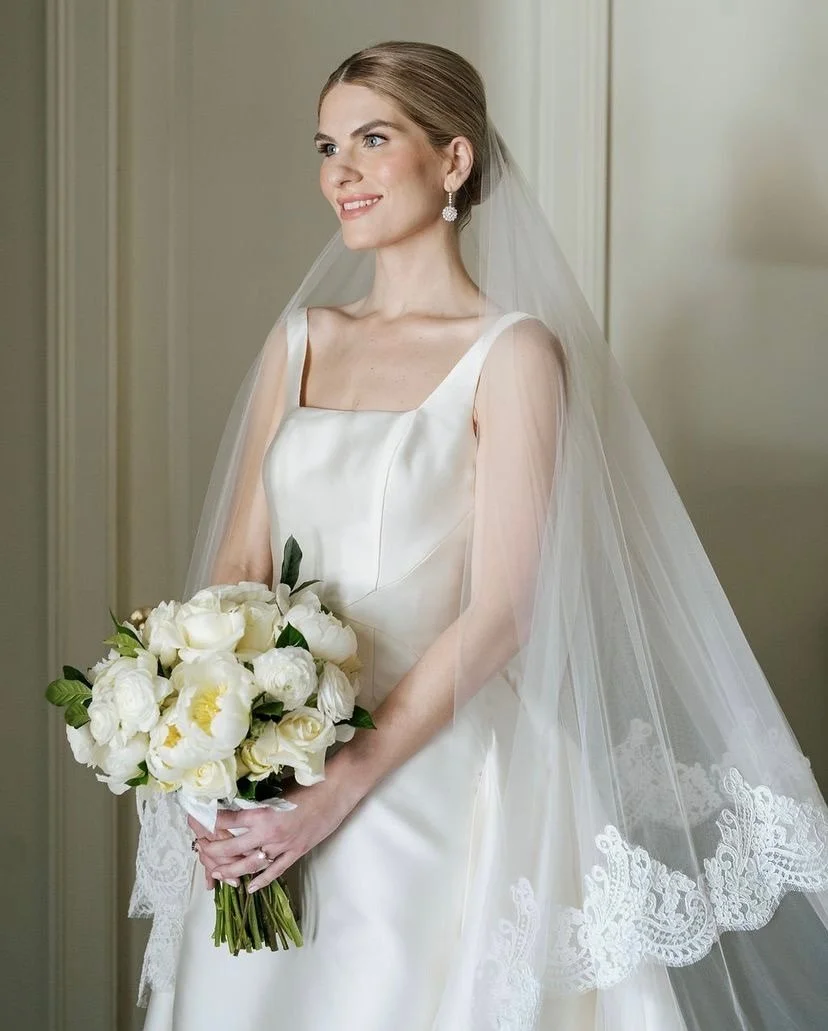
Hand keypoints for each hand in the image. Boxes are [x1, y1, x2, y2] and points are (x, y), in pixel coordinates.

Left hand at [196, 768, 360, 893]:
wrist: (336, 791)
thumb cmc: (308, 784)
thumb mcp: (277, 789)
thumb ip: (259, 799)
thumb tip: (238, 801)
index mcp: (262, 813)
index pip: (227, 820)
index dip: (210, 822)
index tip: (200, 821)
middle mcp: (268, 833)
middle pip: (232, 848)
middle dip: (213, 852)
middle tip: (202, 852)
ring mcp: (283, 846)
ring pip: (250, 864)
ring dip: (231, 871)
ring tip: (217, 874)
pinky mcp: (296, 853)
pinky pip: (275, 871)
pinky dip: (261, 881)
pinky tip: (250, 888)